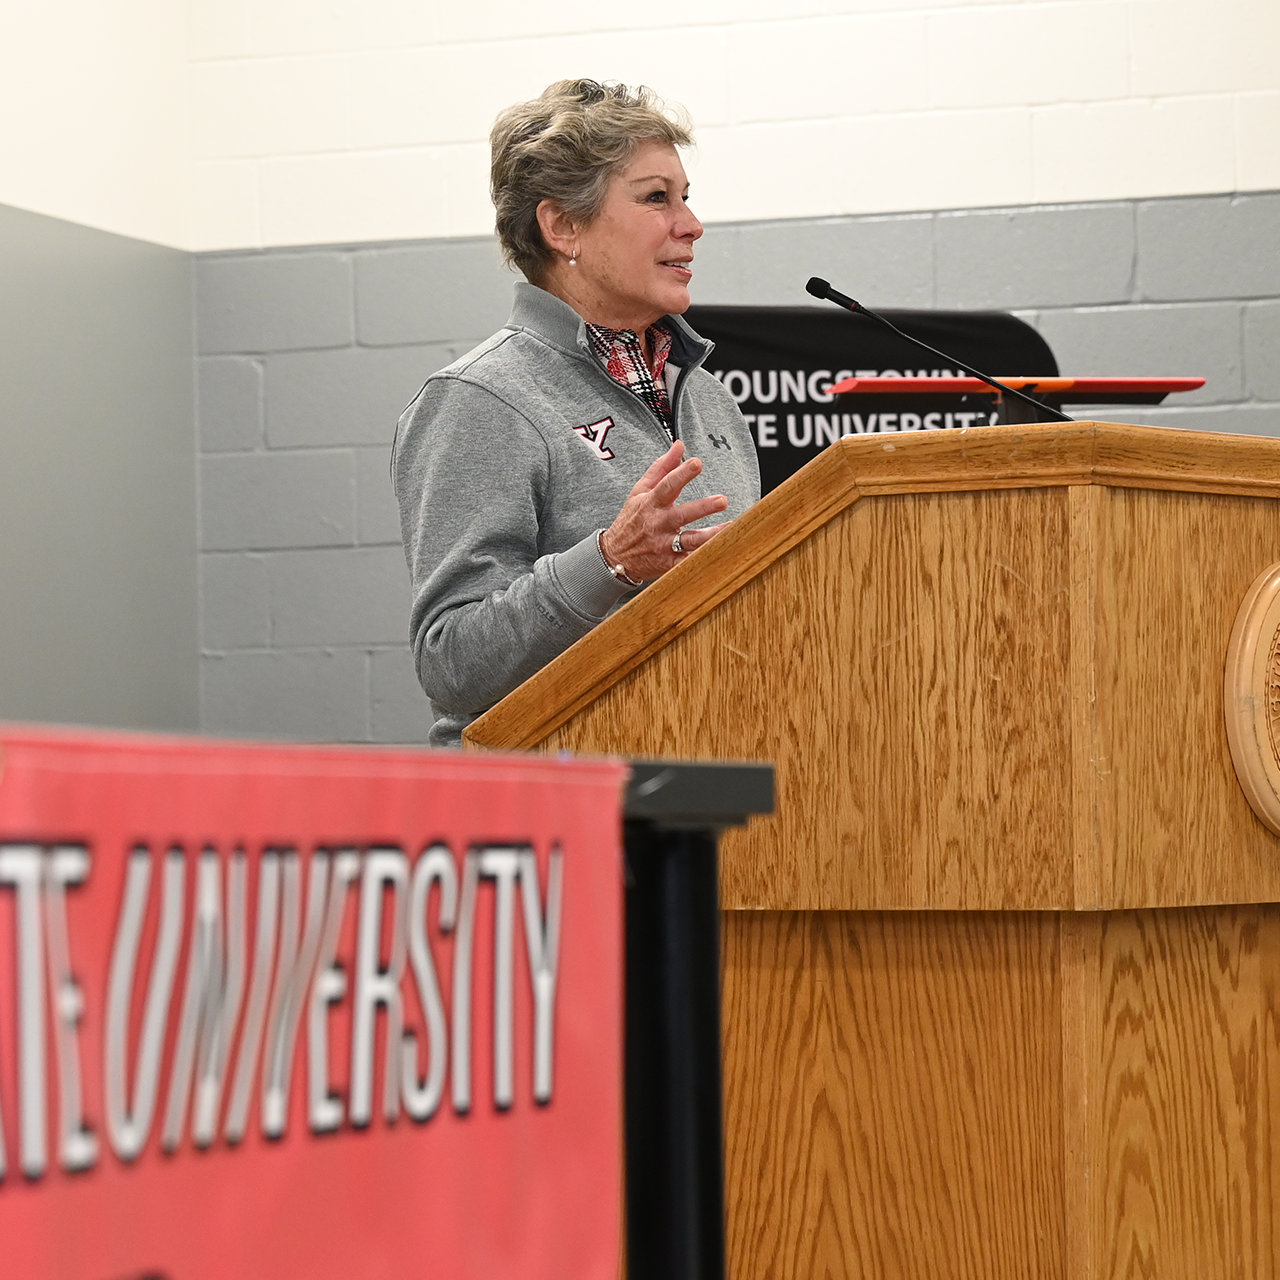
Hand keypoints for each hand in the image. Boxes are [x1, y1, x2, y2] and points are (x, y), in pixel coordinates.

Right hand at [600, 440, 731, 582]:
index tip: (697, 463)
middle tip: (722, 500)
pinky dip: (702, 560)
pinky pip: (688, 563)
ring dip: (710, 535)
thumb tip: (679, 445)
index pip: (667, 486)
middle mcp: (658, 524)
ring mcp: (664, 545)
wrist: (615, 556)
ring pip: (690, 541)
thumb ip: (662, 467)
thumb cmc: (632, 519)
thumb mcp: (640, 491)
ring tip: (730, 528)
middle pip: (682, 515)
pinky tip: (720, 554)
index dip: (681, 474)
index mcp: (651, 503)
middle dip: (702, 508)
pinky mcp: (669, 564)